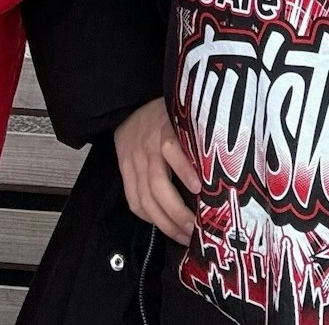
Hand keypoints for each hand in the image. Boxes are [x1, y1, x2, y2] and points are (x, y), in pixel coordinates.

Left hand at [112, 97, 197, 243]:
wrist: (143, 89)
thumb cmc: (148, 124)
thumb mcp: (141, 150)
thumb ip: (151, 174)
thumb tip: (179, 208)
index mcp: (129, 167)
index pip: (138, 205)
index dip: (158, 225)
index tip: (180, 238)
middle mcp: (136, 159)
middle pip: (149, 200)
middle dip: (171, 224)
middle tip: (193, 236)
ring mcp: (149, 145)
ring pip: (158, 185)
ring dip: (178, 209)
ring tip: (198, 222)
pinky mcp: (165, 130)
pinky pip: (172, 156)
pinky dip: (184, 174)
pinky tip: (199, 187)